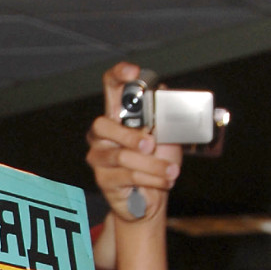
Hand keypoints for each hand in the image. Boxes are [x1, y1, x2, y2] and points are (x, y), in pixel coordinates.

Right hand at [86, 62, 181, 222]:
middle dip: (130, 135)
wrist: (153, 198)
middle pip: (102, 124)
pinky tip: (164, 180)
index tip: (132, 72)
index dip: (118, 76)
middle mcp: (102, 134)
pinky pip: (128, 175)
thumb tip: (164, 91)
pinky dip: (153, 177)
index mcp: (118, 116)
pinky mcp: (103, 179)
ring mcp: (99, 156)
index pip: (111, 87)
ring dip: (153, 164)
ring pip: (121, 155)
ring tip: (171, 171)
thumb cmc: (157, 162)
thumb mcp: (168, 137)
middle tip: (151, 144)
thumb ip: (164, 117)